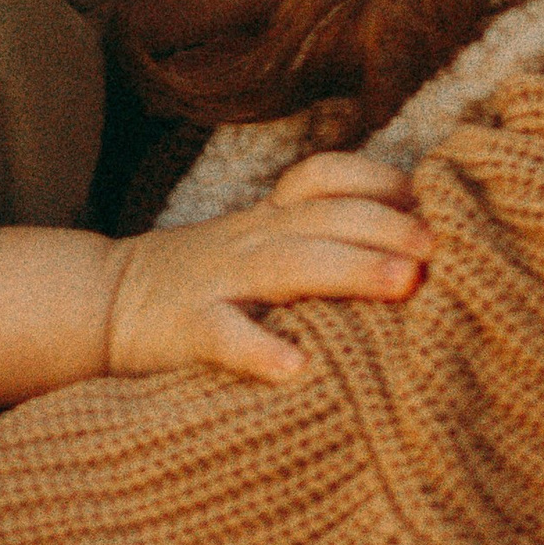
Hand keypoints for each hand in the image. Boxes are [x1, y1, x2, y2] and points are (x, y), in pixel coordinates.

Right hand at [100, 156, 429, 384]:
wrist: (103, 303)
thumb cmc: (201, 280)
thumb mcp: (256, 242)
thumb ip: (316, 237)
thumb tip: (410, 246)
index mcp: (269, 217)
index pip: (326, 177)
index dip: (379, 182)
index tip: (433, 200)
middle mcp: (251, 238)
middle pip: (325, 217)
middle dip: (387, 226)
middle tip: (440, 248)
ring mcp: (218, 279)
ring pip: (290, 265)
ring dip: (350, 269)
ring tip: (404, 283)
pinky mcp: (187, 327)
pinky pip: (224, 334)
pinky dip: (259, 348)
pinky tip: (297, 367)